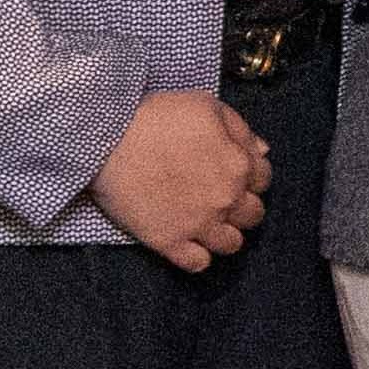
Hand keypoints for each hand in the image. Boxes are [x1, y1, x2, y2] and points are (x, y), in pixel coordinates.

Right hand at [93, 90, 274, 270]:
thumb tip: (261, 151)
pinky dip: (197, 257)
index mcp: (237, 165)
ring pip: (231, 244)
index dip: (249, 175)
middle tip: (219, 197)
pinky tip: (189, 243)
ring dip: (224, 234)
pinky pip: (197, 263)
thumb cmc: (155, 116)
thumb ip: (239, 129)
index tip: (230, 171)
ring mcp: (198, 223)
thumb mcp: (205, 105)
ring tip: (206, 223)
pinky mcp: (169, 241)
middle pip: (253, 215)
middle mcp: (225, 199)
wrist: (105, 139)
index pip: (263, 179)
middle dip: (241, 206)